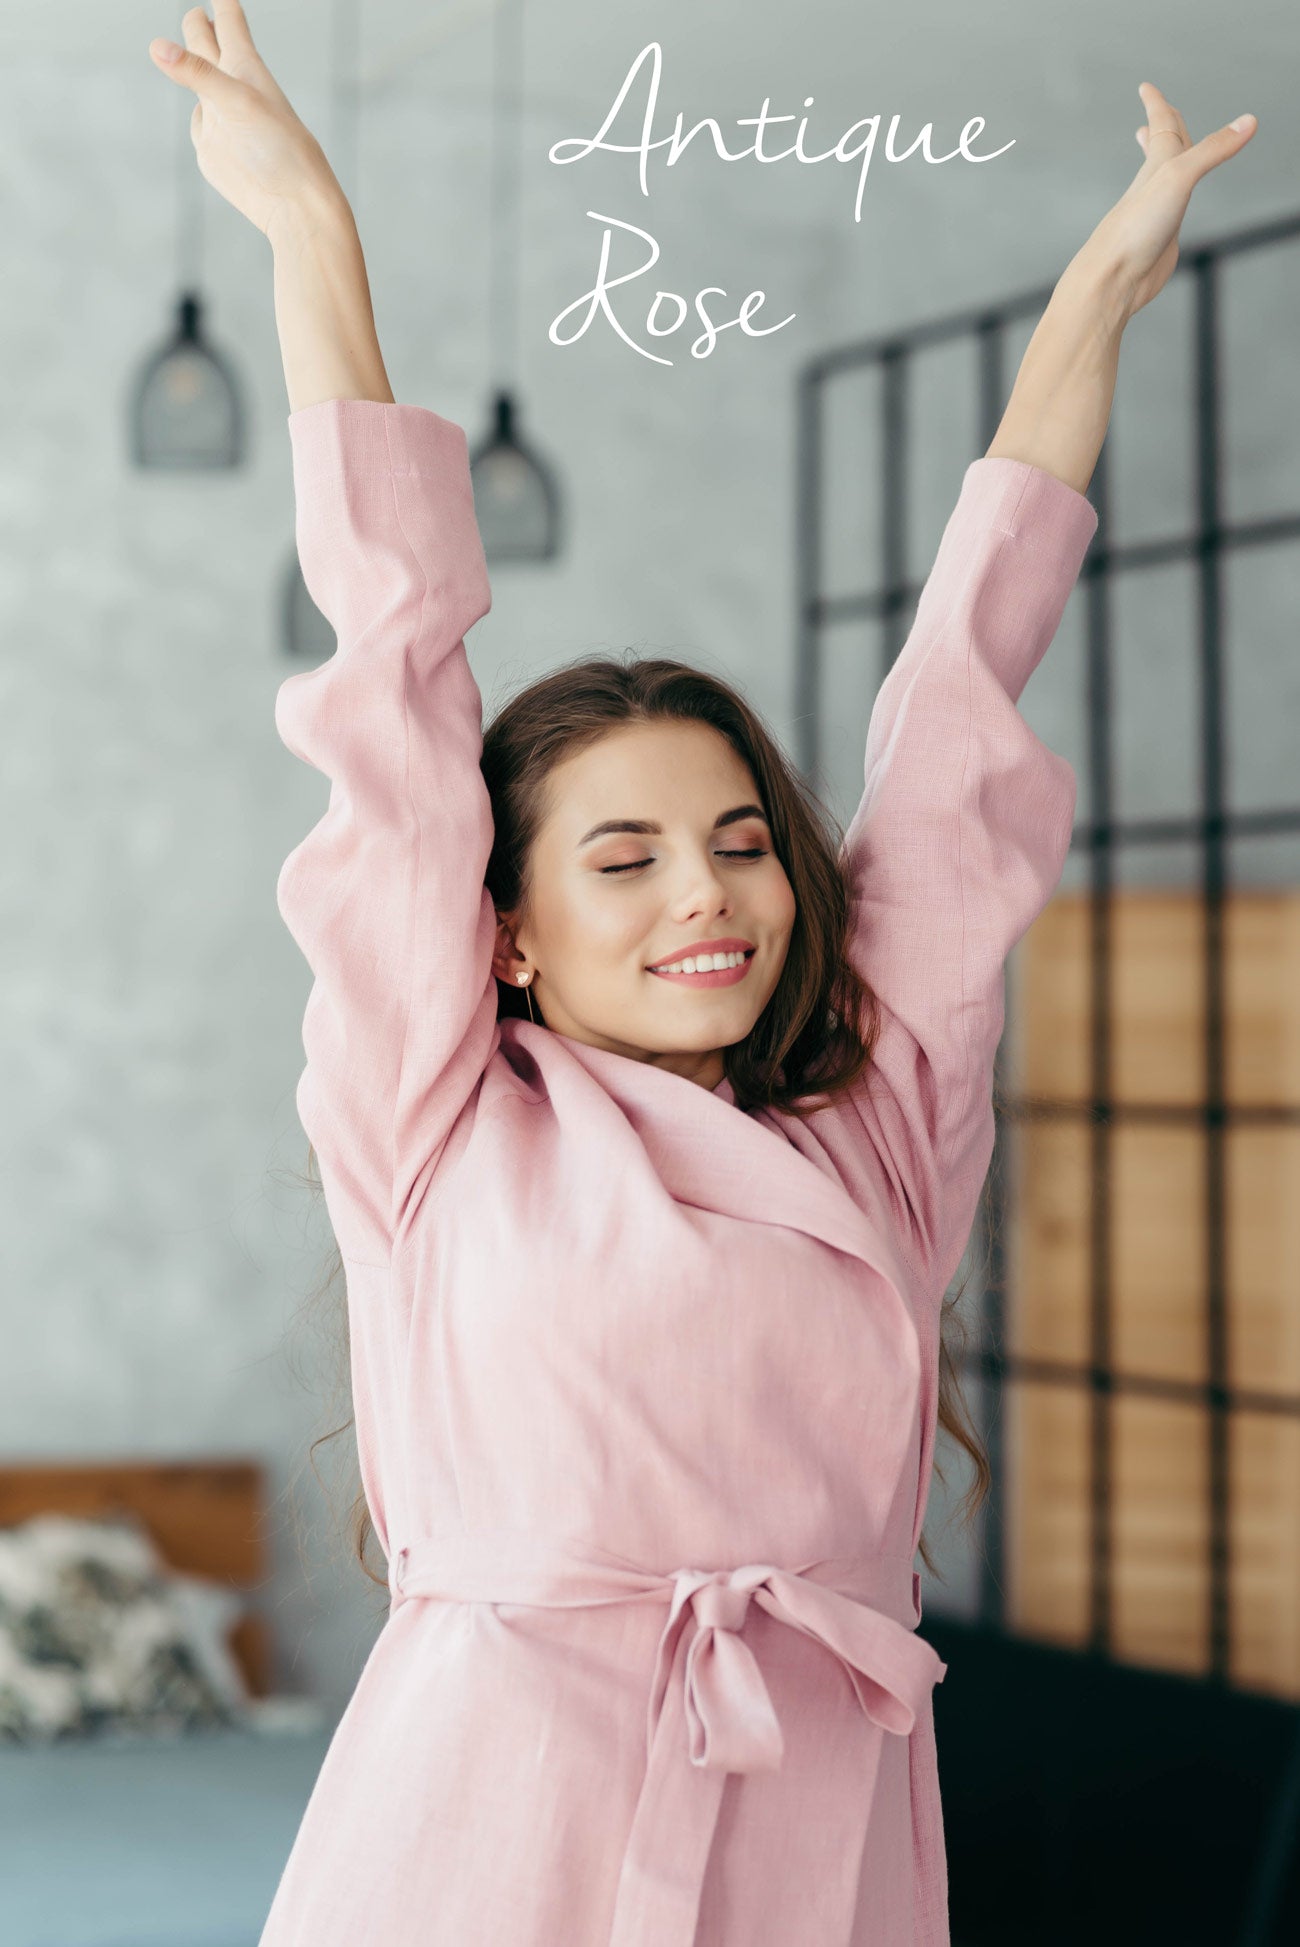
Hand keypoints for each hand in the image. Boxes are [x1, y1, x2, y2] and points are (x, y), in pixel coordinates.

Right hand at [148, 2, 343, 240]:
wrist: (290, 203)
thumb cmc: (279, 148)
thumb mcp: (237, 102)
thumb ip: (198, 73)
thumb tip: (156, 47)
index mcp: (243, 64)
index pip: (228, 16)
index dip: (219, 1)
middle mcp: (229, 86)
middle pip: (205, 39)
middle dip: (198, 24)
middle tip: (198, 16)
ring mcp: (218, 117)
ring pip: (198, 81)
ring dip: (192, 65)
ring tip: (194, 51)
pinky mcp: (212, 147)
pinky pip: (197, 123)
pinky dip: (198, 120)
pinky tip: (208, 129)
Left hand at [1075, 83, 1256, 319]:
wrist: (1113, 279)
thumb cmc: (1136, 228)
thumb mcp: (1179, 178)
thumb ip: (1213, 150)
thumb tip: (1249, 121)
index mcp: (1157, 166)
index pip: (1161, 127)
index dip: (1157, 105)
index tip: (1145, 87)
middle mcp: (1154, 186)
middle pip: (1160, 149)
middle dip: (1162, 128)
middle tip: (1158, 114)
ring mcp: (1156, 213)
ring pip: (1163, 180)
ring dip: (1163, 163)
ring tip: (1160, 153)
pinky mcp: (1160, 239)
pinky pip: (1170, 212)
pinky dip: (1174, 201)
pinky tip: (1171, 208)